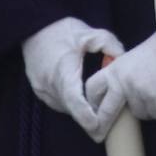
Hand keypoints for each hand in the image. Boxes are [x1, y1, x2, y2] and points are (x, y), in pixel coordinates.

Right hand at [22, 17, 123, 140]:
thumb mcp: (89, 32)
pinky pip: (58, 103)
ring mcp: (41, 89)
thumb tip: (122, 59)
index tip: (98, 127)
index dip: (86, 116)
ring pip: (65, 108)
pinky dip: (70, 103)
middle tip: (108, 122)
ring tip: (97, 105)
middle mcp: (49, 84)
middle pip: (72, 109)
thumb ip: (109, 44)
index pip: (73, 99)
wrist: (33, 27)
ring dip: (79, 110)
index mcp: (62, 70)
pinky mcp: (38, 91)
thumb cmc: (61, 30)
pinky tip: (80, 94)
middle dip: (89, 117)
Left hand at [85, 31, 155, 125]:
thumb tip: (117, 98)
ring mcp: (139, 93)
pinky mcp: (155, 101)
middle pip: (107, 112)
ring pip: (138, 113)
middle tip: (98, 134)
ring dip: (147, 108)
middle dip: (102, 125)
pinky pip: (155, 114)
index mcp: (116, 69)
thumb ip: (124, 75)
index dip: (91, 102)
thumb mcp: (135, 57)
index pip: (93, 88)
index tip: (90, 112)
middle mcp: (123, 82)